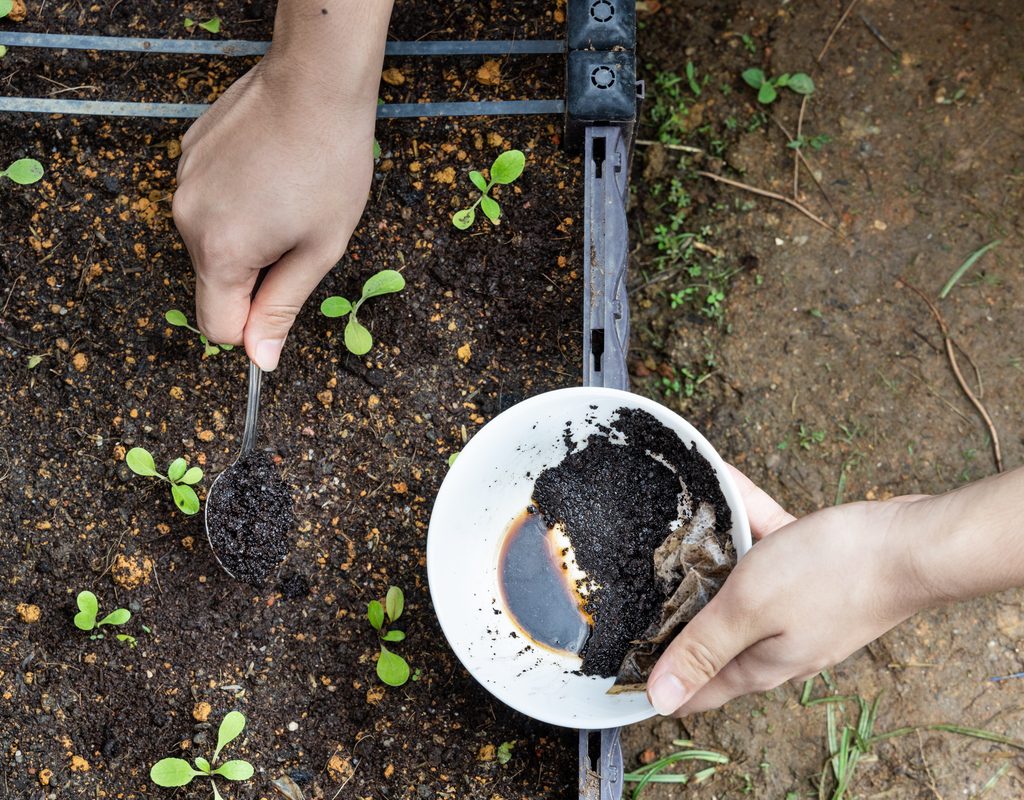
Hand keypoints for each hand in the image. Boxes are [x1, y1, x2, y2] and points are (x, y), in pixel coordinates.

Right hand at [173, 32, 379, 369]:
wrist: (314, 83)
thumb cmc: (329, 167)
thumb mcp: (318, 250)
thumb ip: (282, 307)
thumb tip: (260, 359)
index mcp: (221, 252)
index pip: (216, 327)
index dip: (251, 325)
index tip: (281, 299)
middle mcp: (187, 219)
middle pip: (213, 280)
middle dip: (254, 273)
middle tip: (296, 234)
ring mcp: (182, 182)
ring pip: (211, 239)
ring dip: (245, 234)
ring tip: (284, 195)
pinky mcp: (187, 153)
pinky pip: (208, 199)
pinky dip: (235, 198)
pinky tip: (267, 170)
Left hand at [646, 467, 934, 715]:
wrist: (911, 543)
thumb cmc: (832, 574)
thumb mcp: (750, 608)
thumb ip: (704, 648)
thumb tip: (661, 700)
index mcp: (758, 663)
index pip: (697, 689)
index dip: (657, 683)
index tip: (620, 666)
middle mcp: (776, 642)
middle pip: (712, 632)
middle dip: (675, 611)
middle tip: (636, 585)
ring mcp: (798, 607)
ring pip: (738, 582)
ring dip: (710, 555)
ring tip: (676, 525)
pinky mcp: (814, 574)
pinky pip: (766, 544)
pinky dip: (747, 520)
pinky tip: (727, 484)